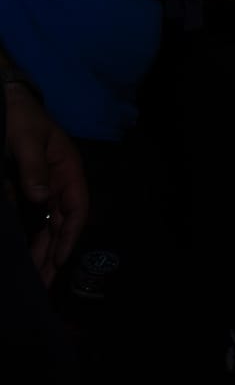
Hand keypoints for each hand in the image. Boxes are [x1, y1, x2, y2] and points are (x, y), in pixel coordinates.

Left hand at [3, 83, 87, 284]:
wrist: (5, 102)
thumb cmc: (19, 117)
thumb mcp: (25, 138)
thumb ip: (34, 167)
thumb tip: (42, 199)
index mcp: (68, 169)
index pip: (76, 208)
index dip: (70, 235)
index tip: (59, 259)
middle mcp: (58, 183)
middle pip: (61, 224)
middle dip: (54, 253)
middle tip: (44, 282)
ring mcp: (43, 188)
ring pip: (46, 226)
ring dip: (42, 251)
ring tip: (37, 278)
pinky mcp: (25, 190)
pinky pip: (31, 219)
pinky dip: (29, 239)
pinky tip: (24, 256)